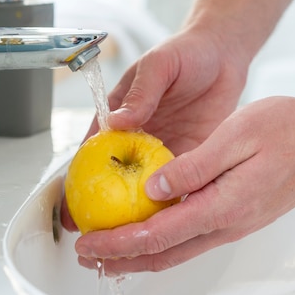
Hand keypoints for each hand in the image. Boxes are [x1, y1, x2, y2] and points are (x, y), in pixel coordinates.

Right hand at [61, 23, 249, 230]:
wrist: (224, 54)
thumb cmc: (186, 52)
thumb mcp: (158, 66)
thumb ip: (140, 93)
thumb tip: (118, 121)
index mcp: (120, 117)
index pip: (92, 154)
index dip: (77, 182)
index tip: (70, 208)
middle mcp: (138, 139)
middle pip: (114, 180)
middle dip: (101, 210)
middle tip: (94, 238)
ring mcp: (163, 151)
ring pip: (144, 189)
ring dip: (135, 215)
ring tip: (126, 243)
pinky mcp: (191, 156)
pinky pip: (178, 184)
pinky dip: (170, 204)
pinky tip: (166, 225)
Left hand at [73, 96, 294, 273]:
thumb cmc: (287, 131)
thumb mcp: (237, 135)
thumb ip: (194, 166)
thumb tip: (153, 189)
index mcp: (222, 204)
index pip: (157, 235)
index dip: (118, 242)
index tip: (89, 243)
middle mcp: (225, 223)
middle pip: (162, 254)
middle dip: (120, 258)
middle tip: (88, 257)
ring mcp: (231, 224)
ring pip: (175, 251)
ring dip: (138, 254)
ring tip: (109, 252)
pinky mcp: (233, 217)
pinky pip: (189, 238)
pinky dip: (160, 242)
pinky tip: (147, 231)